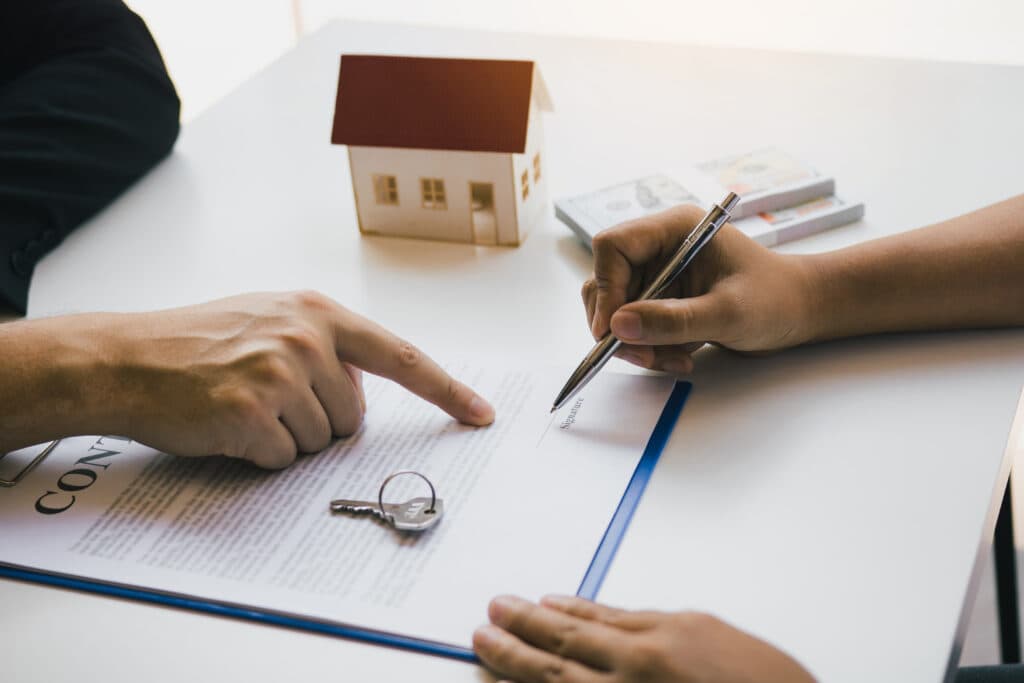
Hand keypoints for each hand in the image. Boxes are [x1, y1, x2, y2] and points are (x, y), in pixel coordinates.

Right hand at [101, 290, 493, 467]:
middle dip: (318, 422)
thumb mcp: (270, 319)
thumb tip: (365, 386)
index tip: (479, 414)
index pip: (400, 356)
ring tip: (241, 406)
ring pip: (320, 443)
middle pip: (353, 417)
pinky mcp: (252, 413)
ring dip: (285, 440)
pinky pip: (282, 460)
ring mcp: (280, 374)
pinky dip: (257, 456)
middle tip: (264, 398)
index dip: (445, 390)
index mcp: (318, 313)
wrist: (126, 358)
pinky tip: (226, 426)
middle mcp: (307, 338)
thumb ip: (324, 344)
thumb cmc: (196, 342)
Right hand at [474, 595, 814, 682]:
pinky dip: (601, 608)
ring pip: (597, 621)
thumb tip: (580, 682)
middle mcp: (638, 666)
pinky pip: (633, 612)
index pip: (553, 675)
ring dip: (556, 611)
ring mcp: (667, 640)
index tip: (488, 642)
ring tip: (527, 603)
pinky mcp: (695, 624)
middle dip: (524, 628)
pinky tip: (586, 604)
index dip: (515, 659)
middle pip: (566, 642)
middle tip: (494, 610)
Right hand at [581, 205, 819, 372]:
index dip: (605, 288)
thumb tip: (619, 325)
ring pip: (617, 311)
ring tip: (673, 360)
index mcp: (674, 230)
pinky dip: (650, 349)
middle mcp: (659, 248)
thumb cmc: (777, 299)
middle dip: (621, 326)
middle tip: (645, 356)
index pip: (612, 248)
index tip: (616, 329)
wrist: (800, 312)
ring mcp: (659, 275)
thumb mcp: (727, 313)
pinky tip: (681, 358)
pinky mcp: (662, 300)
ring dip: (637, 343)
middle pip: (606, 283)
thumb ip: (673, 320)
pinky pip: (635, 327)